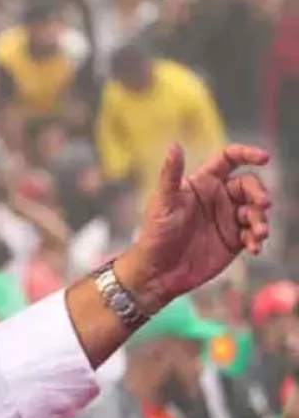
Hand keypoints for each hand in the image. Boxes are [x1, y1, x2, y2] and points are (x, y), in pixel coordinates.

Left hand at [117, 144, 270, 313]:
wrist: (157, 272)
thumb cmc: (154, 234)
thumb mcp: (163, 203)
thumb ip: (171, 174)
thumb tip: (174, 145)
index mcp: (202, 183)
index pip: (229, 159)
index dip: (247, 154)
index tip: (264, 158)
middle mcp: (218, 197)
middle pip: (249, 185)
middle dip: (259, 193)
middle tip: (262, 204)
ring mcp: (228, 218)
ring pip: (255, 210)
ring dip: (261, 219)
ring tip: (259, 233)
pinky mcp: (234, 240)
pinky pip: (253, 234)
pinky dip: (257, 238)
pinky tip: (254, 248)